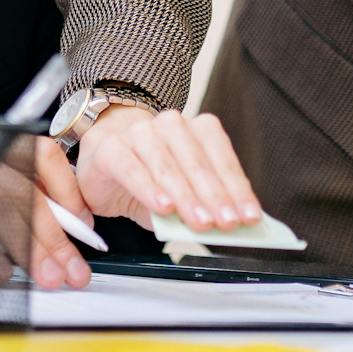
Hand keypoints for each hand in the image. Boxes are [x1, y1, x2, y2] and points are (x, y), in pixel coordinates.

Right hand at [0, 140, 98, 291]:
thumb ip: (11, 197)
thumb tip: (61, 232)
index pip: (40, 155)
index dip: (68, 190)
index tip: (84, 224)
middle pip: (25, 191)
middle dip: (55, 235)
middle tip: (73, 269)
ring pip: (3, 211)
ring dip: (30, 250)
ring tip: (47, 278)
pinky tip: (4, 272)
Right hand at [73, 106, 261, 233]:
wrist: (103, 158)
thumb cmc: (149, 177)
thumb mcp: (181, 193)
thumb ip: (202, 204)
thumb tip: (226, 225)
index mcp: (195, 129)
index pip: (221, 157)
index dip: (237, 188)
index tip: (249, 216)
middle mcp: (170, 126)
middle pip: (197, 163)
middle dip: (215, 197)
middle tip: (227, 223)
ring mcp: (139, 133)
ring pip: (168, 166)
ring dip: (187, 197)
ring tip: (200, 222)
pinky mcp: (111, 148)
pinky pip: (133, 170)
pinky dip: (150, 190)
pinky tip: (164, 207)